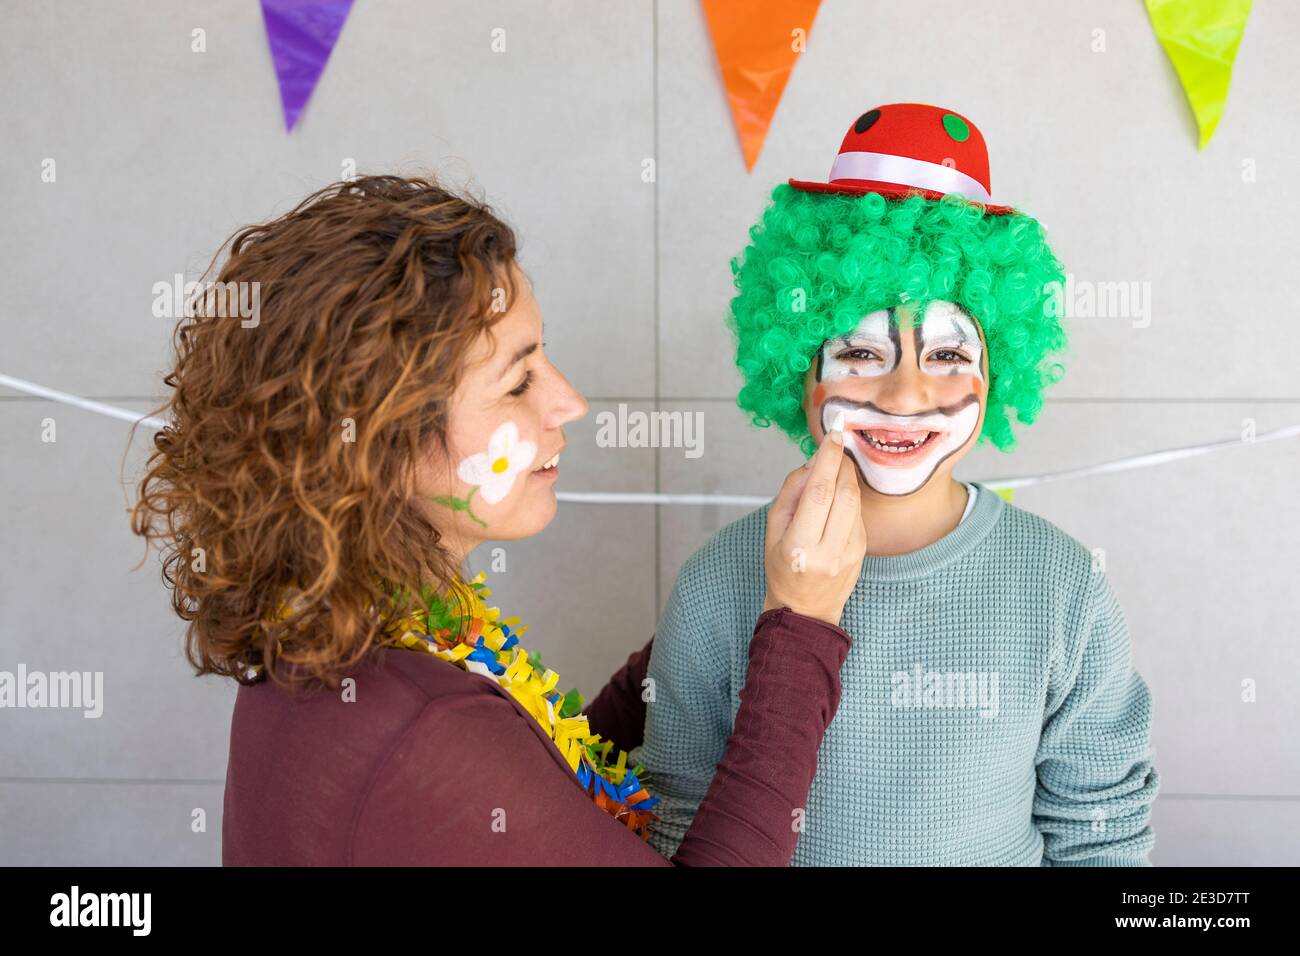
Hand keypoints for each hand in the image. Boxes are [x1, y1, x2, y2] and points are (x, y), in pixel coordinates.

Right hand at [762, 422, 867, 625]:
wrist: (804, 610)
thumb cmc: (782, 567)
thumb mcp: (773, 529)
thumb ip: (791, 492)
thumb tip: (813, 461)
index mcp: (800, 545)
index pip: (819, 492)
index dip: (828, 459)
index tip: (834, 435)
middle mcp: (828, 551)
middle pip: (844, 494)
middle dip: (843, 464)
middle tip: (836, 448)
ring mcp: (849, 554)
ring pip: (856, 502)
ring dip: (848, 479)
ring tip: (835, 470)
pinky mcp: (862, 552)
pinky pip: (858, 515)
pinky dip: (849, 499)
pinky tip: (837, 501)